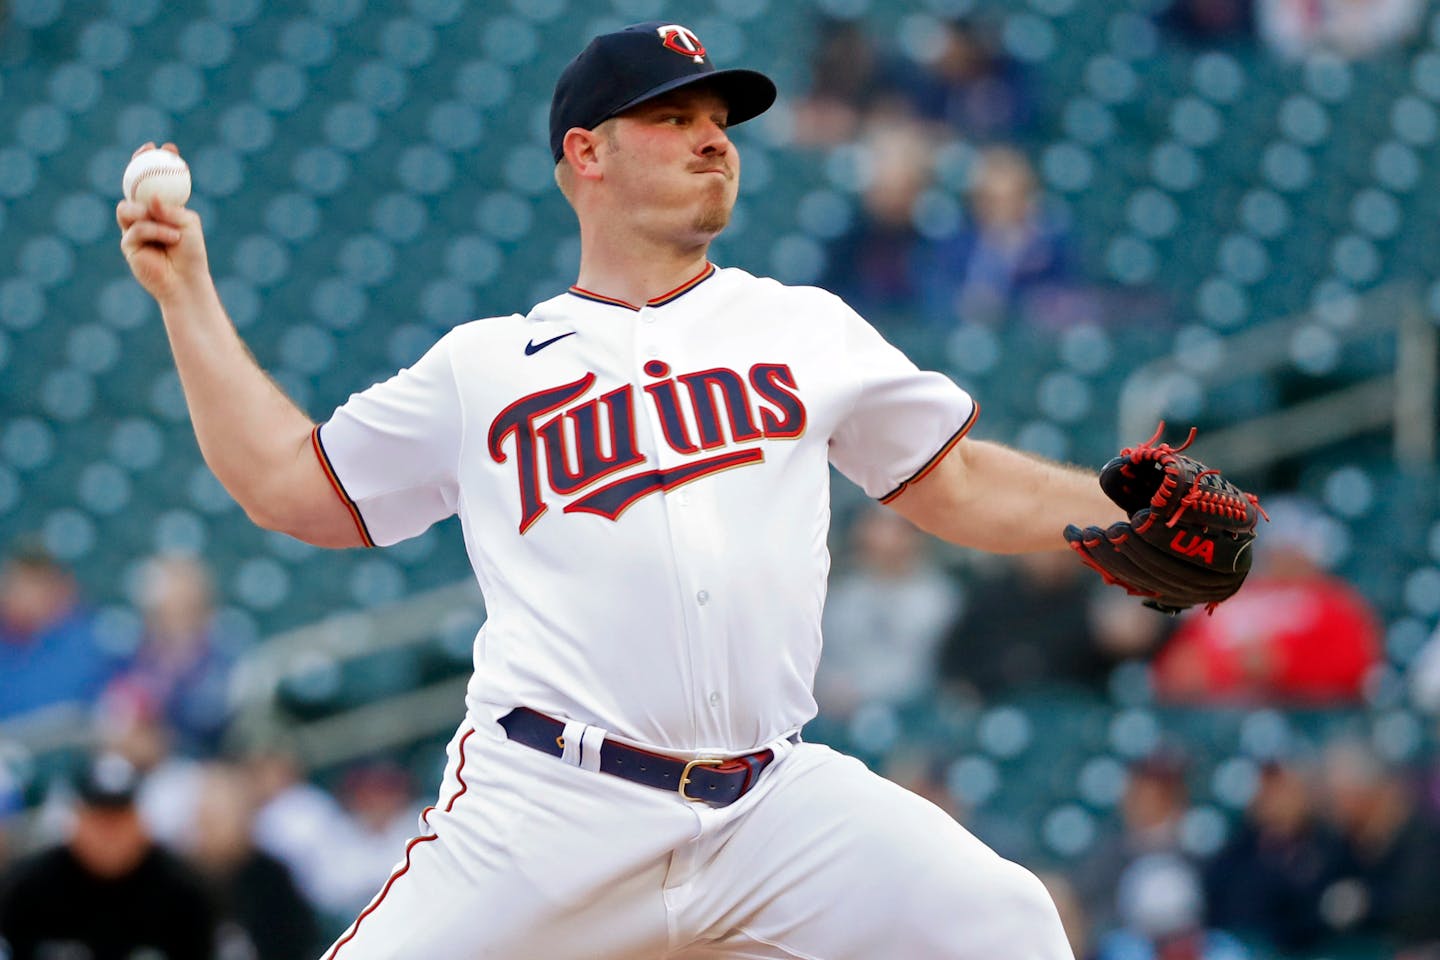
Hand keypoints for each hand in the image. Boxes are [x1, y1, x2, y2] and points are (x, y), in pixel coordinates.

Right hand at [116, 142, 211, 304]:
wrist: (185, 281)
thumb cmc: (191, 253)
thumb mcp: (188, 224)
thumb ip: (171, 208)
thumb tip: (151, 196)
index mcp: (160, 208)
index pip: (153, 181)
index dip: (155, 162)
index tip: (164, 147)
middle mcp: (143, 215)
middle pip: (131, 186)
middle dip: (137, 167)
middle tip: (148, 155)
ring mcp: (132, 229)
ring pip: (127, 208)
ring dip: (150, 214)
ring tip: (173, 229)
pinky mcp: (127, 244)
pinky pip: (136, 229)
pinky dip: (156, 231)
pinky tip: (172, 238)